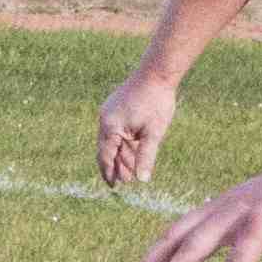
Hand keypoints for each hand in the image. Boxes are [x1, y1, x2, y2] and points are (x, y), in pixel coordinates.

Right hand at [97, 73, 179, 187]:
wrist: (156, 74)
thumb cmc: (156, 103)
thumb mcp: (154, 133)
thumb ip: (146, 157)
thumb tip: (142, 180)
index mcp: (110, 127)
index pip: (105, 156)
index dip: (109, 173)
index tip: (113, 187)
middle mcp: (105, 120)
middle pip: (107, 150)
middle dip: (116, 166)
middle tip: (125, 183)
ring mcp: (109, 113)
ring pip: (113, 140)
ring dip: (121, 155)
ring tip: (130, 171)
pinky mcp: (116, 108)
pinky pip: (117, 130)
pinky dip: (124, 142)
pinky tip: (133, 152)